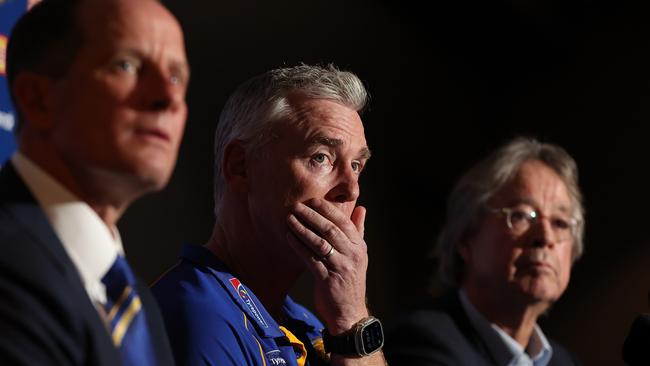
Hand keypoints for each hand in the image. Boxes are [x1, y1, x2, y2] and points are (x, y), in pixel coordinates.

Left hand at [286, 198, 369, 333]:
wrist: (349, 313)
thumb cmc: (349, 280)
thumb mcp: (358, 254)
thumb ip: (358, 230)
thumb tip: (361, 208)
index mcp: (359, 246)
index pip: (344, 222)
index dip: (327, 209)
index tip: (312, 200)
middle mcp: (352, 255)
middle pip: (331, 230)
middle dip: (312, 216)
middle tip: (296, 206)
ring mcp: (341, 268)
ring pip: (320, 243)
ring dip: (302, 229)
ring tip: (289, 218)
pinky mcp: (327, 280)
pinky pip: (310, 259)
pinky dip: (299, 246)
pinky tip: (288, 237)